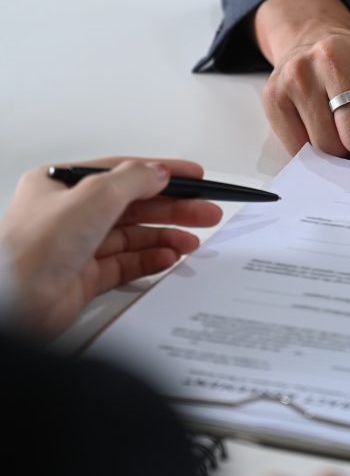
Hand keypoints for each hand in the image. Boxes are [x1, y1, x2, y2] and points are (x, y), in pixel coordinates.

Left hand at [0, 157, 221, 334]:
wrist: (12, 304)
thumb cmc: (32, 249)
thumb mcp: (93, 196)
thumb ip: (134, 179)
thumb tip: (158, 171)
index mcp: (63, 184)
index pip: (123, 172)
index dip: (162, 172)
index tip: (195, 176)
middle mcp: (69, 214)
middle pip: (134, 205)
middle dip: (174, 207)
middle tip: (206, 210)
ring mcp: (77, 247)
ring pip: (133, 236)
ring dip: (165, 236)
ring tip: (193, 237)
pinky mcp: (83, 279)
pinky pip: (126, 264)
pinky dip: (151, 260)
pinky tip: (169, 257)